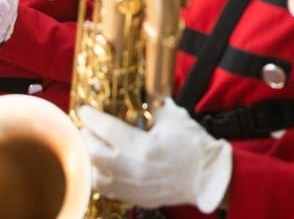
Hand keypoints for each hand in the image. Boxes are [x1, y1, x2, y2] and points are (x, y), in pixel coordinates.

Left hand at [79, 99, 231, 211]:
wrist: (209, 178)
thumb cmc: (195, 148)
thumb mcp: (175, 118)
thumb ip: (155, 106)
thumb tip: (144, 95)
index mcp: (141, 146)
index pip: (106, 129)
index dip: (91, 117)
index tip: (85, 110)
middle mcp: (131, 168)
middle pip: (93, 152)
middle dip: (86, 137)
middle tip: (87, 127)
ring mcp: (131, 187)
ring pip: (94, 175)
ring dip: (89, 160)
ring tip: (91, 148)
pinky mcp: (135, 198)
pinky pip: (106, 190)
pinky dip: (99, 177)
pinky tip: (101, 168)